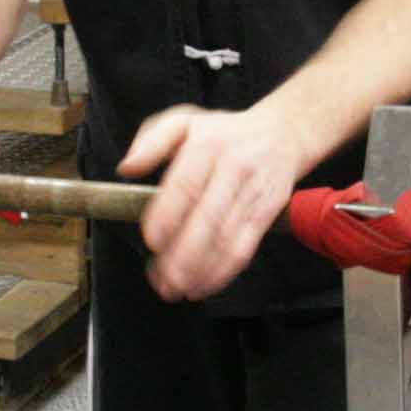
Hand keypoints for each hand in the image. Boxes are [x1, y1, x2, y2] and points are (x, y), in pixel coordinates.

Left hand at [118, 105, 312, 301]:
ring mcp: (253, 193)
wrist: (284, 132)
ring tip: (175, 289)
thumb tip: (126, 168)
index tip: (152, 241)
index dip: (168, 217)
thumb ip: (151, 141)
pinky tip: (202, 286)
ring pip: (227, 239)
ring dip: (200, 270)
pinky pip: (245, 248)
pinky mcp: (266, 213)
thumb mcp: (184, 121)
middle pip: (208, 219)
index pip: (187, 184)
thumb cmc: (225, 132)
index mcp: (208, 144)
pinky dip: (223, 273)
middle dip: (183, 255)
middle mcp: (233, 169)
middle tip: (161, 279)